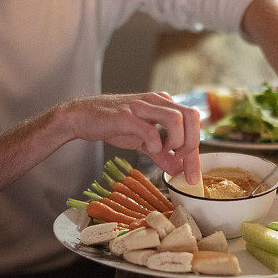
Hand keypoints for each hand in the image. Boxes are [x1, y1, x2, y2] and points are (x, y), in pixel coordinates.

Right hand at [66, 91, 200, 182]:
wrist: (82, 117)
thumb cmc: (113, 125)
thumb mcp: (143, 141)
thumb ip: (162, 154)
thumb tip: (178, 170)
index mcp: (164, 104)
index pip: (192, 124)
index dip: (195, 153)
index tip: (193, 176)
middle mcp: (156, 101)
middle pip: (192, 116)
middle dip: (192, 144)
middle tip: (180, 160)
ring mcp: (141, 107)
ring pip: (176, 118)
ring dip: (177, 141)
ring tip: (165, 151)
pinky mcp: (126, 116)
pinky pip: (150, 129)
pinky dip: (155, 143)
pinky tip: (150, 149)